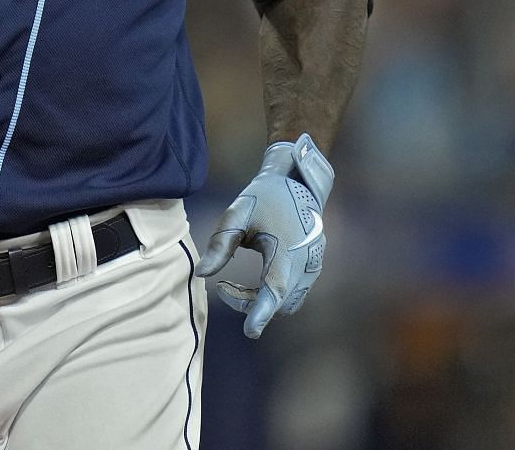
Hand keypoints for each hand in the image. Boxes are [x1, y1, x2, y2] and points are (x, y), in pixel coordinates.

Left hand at [194, 134, 334, 338]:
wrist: (296, 183)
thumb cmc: (262, 198)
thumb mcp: (236, 215)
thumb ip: (219, 245)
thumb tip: (202, 274)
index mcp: (287, 249)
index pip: (274, 290)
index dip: (262, 313)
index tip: (250, 332)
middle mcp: (305, 262)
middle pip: (279, 302)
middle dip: (250, 304)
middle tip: (223, 288)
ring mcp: (313, 266)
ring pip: (288, 301)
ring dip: (262, 301)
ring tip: (232, 285)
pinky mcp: (312, 267)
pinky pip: (293, 293)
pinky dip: (273, 295)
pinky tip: (252, 284)